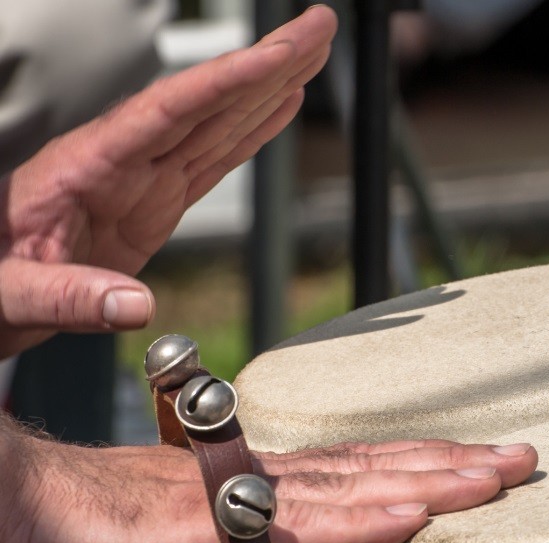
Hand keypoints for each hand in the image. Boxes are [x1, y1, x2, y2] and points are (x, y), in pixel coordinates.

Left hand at [0, 5, 337, 357]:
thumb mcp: (11, 293)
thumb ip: (67, 295)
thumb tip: (136, 306)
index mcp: (86, 166)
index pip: (170, 110)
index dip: (229, 82)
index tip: (278, 55)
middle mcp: (123, 160)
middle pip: (208, 101)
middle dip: (267, 64)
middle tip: (318, 30)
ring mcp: (143, 179)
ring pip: (218, 123)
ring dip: (269, 89)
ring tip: (311, 57)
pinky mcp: (156, 203)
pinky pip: (212, 160)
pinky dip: (249, 134)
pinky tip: (277, 111)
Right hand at [0, 426, 536, 542]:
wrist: (22, 507)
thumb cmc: (94, 524)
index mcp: (260, 485)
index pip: (358, 468)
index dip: (419, 465)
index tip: (476, 465)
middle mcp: (262, 479)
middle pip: (375, 466)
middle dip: (452, 464)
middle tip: (519, 458)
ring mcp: (240, 497)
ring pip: (353, 485)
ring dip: (429, 481)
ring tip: (494, 477)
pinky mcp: (208, 525)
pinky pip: (298, 523)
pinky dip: (360, 516)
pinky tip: (410, 513)